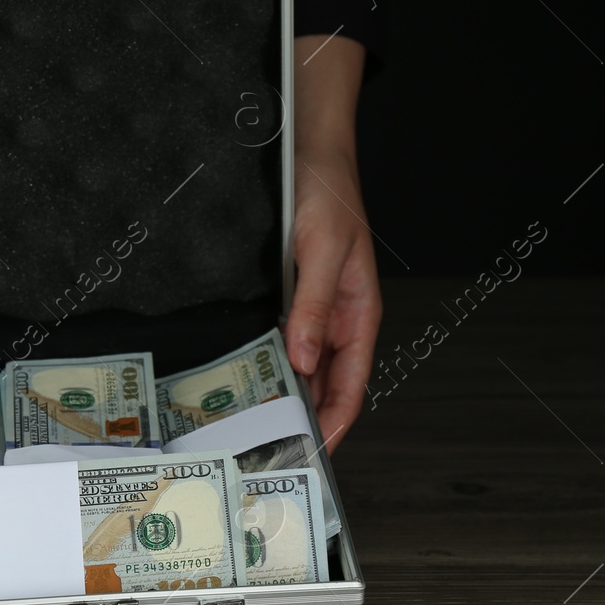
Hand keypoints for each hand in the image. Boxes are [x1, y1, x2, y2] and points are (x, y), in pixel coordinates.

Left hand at [284, 34, 380, 449]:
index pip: (352, 386)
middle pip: (325, 384)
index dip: (336, 423)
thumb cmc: (328, 193)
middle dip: (305, 419)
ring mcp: (314, 309)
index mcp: (358, 314)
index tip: (314, 455)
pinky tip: (246, 375)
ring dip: (285, 393)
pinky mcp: (292, 295)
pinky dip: (269, 361)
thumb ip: (313, 304)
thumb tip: (302, 358)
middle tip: (271, 451)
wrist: (310, 149)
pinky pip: (284, 338)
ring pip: (302, 366)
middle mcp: (338, 318)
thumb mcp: (322, 249)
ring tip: (253, 425)